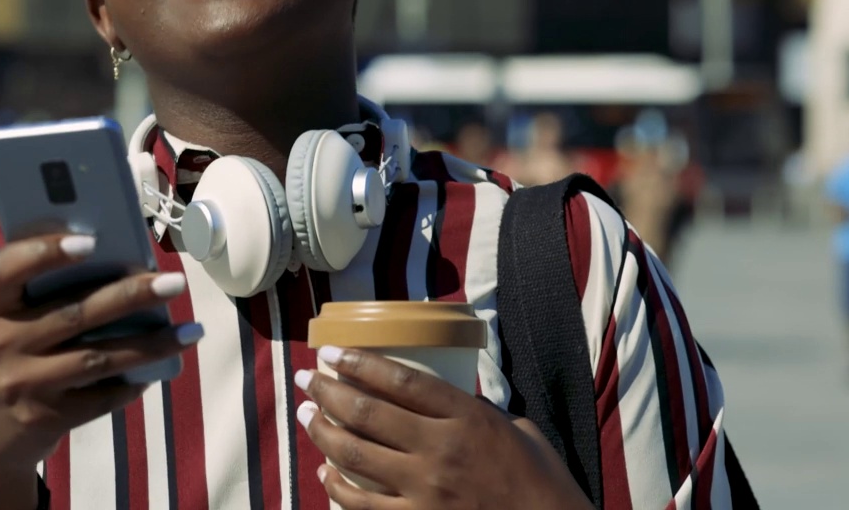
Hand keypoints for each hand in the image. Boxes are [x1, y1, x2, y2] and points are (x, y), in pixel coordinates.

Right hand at [0, 234, 202, 509]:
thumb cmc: (11, 361)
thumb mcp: (8, 326)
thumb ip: (41, 296)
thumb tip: (117, 261)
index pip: (5, 270)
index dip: (44, 252)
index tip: (90, 242)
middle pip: (74, 313)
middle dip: (131, 296)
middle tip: (174, 282)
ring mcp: (20, 384)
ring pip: (98, 357)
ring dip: (151, 344)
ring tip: (191, 331)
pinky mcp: (44, 418)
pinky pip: (101, 396)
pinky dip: (134, 382)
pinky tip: (161, 368)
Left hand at [295, 347, 592, 509]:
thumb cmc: (542, 483)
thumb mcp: (518, 430)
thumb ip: (478, 409)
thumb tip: (444, 393)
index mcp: (467, 418)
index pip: (399, 380)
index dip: (357, 363)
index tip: (330, 354)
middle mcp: (440, 450)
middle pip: (366, 412)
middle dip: (326, 392)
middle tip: (306, 380)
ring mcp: (425, 491)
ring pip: (353, 454)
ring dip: (320, 432)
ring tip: (306, 416)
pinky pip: (361, 504)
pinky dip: (335, 486)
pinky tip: (324, 473)